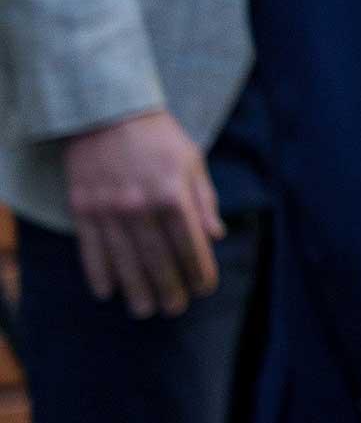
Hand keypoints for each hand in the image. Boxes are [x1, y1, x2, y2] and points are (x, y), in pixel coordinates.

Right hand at [62, 109, 222, 318]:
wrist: (106, 112)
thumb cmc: (158, 137)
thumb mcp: (191, 161)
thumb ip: (204, 201)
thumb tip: (215, 236)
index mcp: (172, 193)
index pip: (189, 243)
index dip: (199, 269)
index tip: (205, 288)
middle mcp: (140, 205)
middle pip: (157, 258)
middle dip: (169, 287)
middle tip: (175, 309)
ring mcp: (108, 208)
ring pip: (123, 259)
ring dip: (135, 289)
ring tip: (144, 311)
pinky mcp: (83, 207)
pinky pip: (91, 248)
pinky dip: (98, 272)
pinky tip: (107, 292)